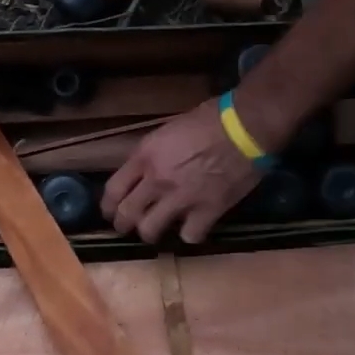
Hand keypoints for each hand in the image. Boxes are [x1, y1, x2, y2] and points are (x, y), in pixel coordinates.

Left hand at [101, 99, 261, 243]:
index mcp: (145, 156)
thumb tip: (145, 170)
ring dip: (152, 232)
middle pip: (127, 215)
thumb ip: (152, 153)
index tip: (111, 211)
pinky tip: (193, 228)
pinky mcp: (207, 211)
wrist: (245, 127)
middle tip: (128, 227)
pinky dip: (190, 234)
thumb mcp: (168, 130)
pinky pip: (189, 236)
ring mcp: (181, 198)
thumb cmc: (210, 119)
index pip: (113, 189)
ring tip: (158, 231)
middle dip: (123, 225)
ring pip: (150, 230)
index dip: (109, 206)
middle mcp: (157, 180)